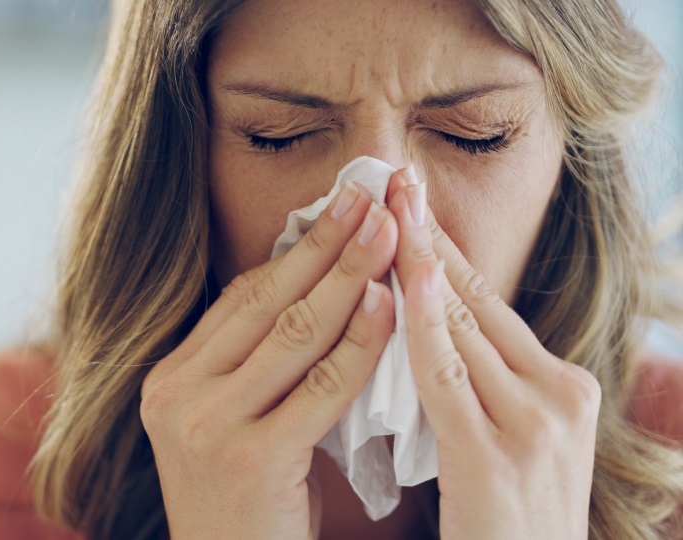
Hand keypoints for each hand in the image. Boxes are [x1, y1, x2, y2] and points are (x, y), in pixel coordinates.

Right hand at [140, 181, 396, 538]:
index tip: (339, 208)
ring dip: (350, 277)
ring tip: (391, 234)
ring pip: (294, 334)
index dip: (295, 250)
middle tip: (371, 196)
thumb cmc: (249, 508)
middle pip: (266, 303)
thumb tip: (318, 289)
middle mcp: (177, 395)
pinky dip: (360, 344)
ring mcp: (206, 426)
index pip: (241, 299)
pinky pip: (319, 388)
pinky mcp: (248, 459)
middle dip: (325, 244)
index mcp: (170, 380)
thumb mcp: (234, 426)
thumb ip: (259, 367)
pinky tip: (392, 308)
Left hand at [386, 167, 599, 539]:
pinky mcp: (495, 457)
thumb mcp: (505, 440)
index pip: (490, 303)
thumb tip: (425, 325)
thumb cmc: (504, 525)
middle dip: (429, 237)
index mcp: (562, 388)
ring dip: (417, 261)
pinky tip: (396, 280)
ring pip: (462, 326)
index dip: (446, 250)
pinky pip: (445, 377)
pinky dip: (419, 324)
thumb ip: (476, 385)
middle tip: (393, 180)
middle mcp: (559, 395)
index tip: (410, 202)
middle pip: (478, 300)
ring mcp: (534, 424)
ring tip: (386, 207)